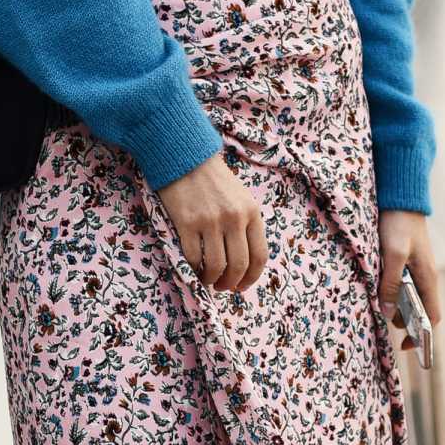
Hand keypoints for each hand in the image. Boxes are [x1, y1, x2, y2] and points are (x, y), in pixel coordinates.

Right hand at [157, 151, 267, 293]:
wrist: (185, 156)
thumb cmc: (213, 179)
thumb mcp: (240, 197)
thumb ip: (245, 224)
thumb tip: (243, 261)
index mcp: (252, 212)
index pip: (259, 255)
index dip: (252, 277)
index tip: (242, 286)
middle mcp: (234, 218)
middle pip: (239, 265)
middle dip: (231, 283)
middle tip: (223, 288)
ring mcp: (210, 221)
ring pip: (216, 266)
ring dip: (211, 280)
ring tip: (207, 280)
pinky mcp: (187, 222)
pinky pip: (193, 257)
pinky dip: (193, 269)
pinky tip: (192, 268)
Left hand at [377, 210, 440, 345]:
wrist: (401, 199)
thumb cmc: (399, 225)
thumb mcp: (392, 254)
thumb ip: (390, 283)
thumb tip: (386, 312)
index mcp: (428, 279)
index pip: (432, 317)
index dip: (421, 335)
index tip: (405, 346)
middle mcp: (426, 278)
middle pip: (419, 311)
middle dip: (403, 321)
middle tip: (382, 321)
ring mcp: (418, 271)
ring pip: (409, 299)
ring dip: (395, 306)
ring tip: (377, 303)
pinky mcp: (408, 264)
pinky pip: (402, 286)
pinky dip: (391, 293)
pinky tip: (377, 289)